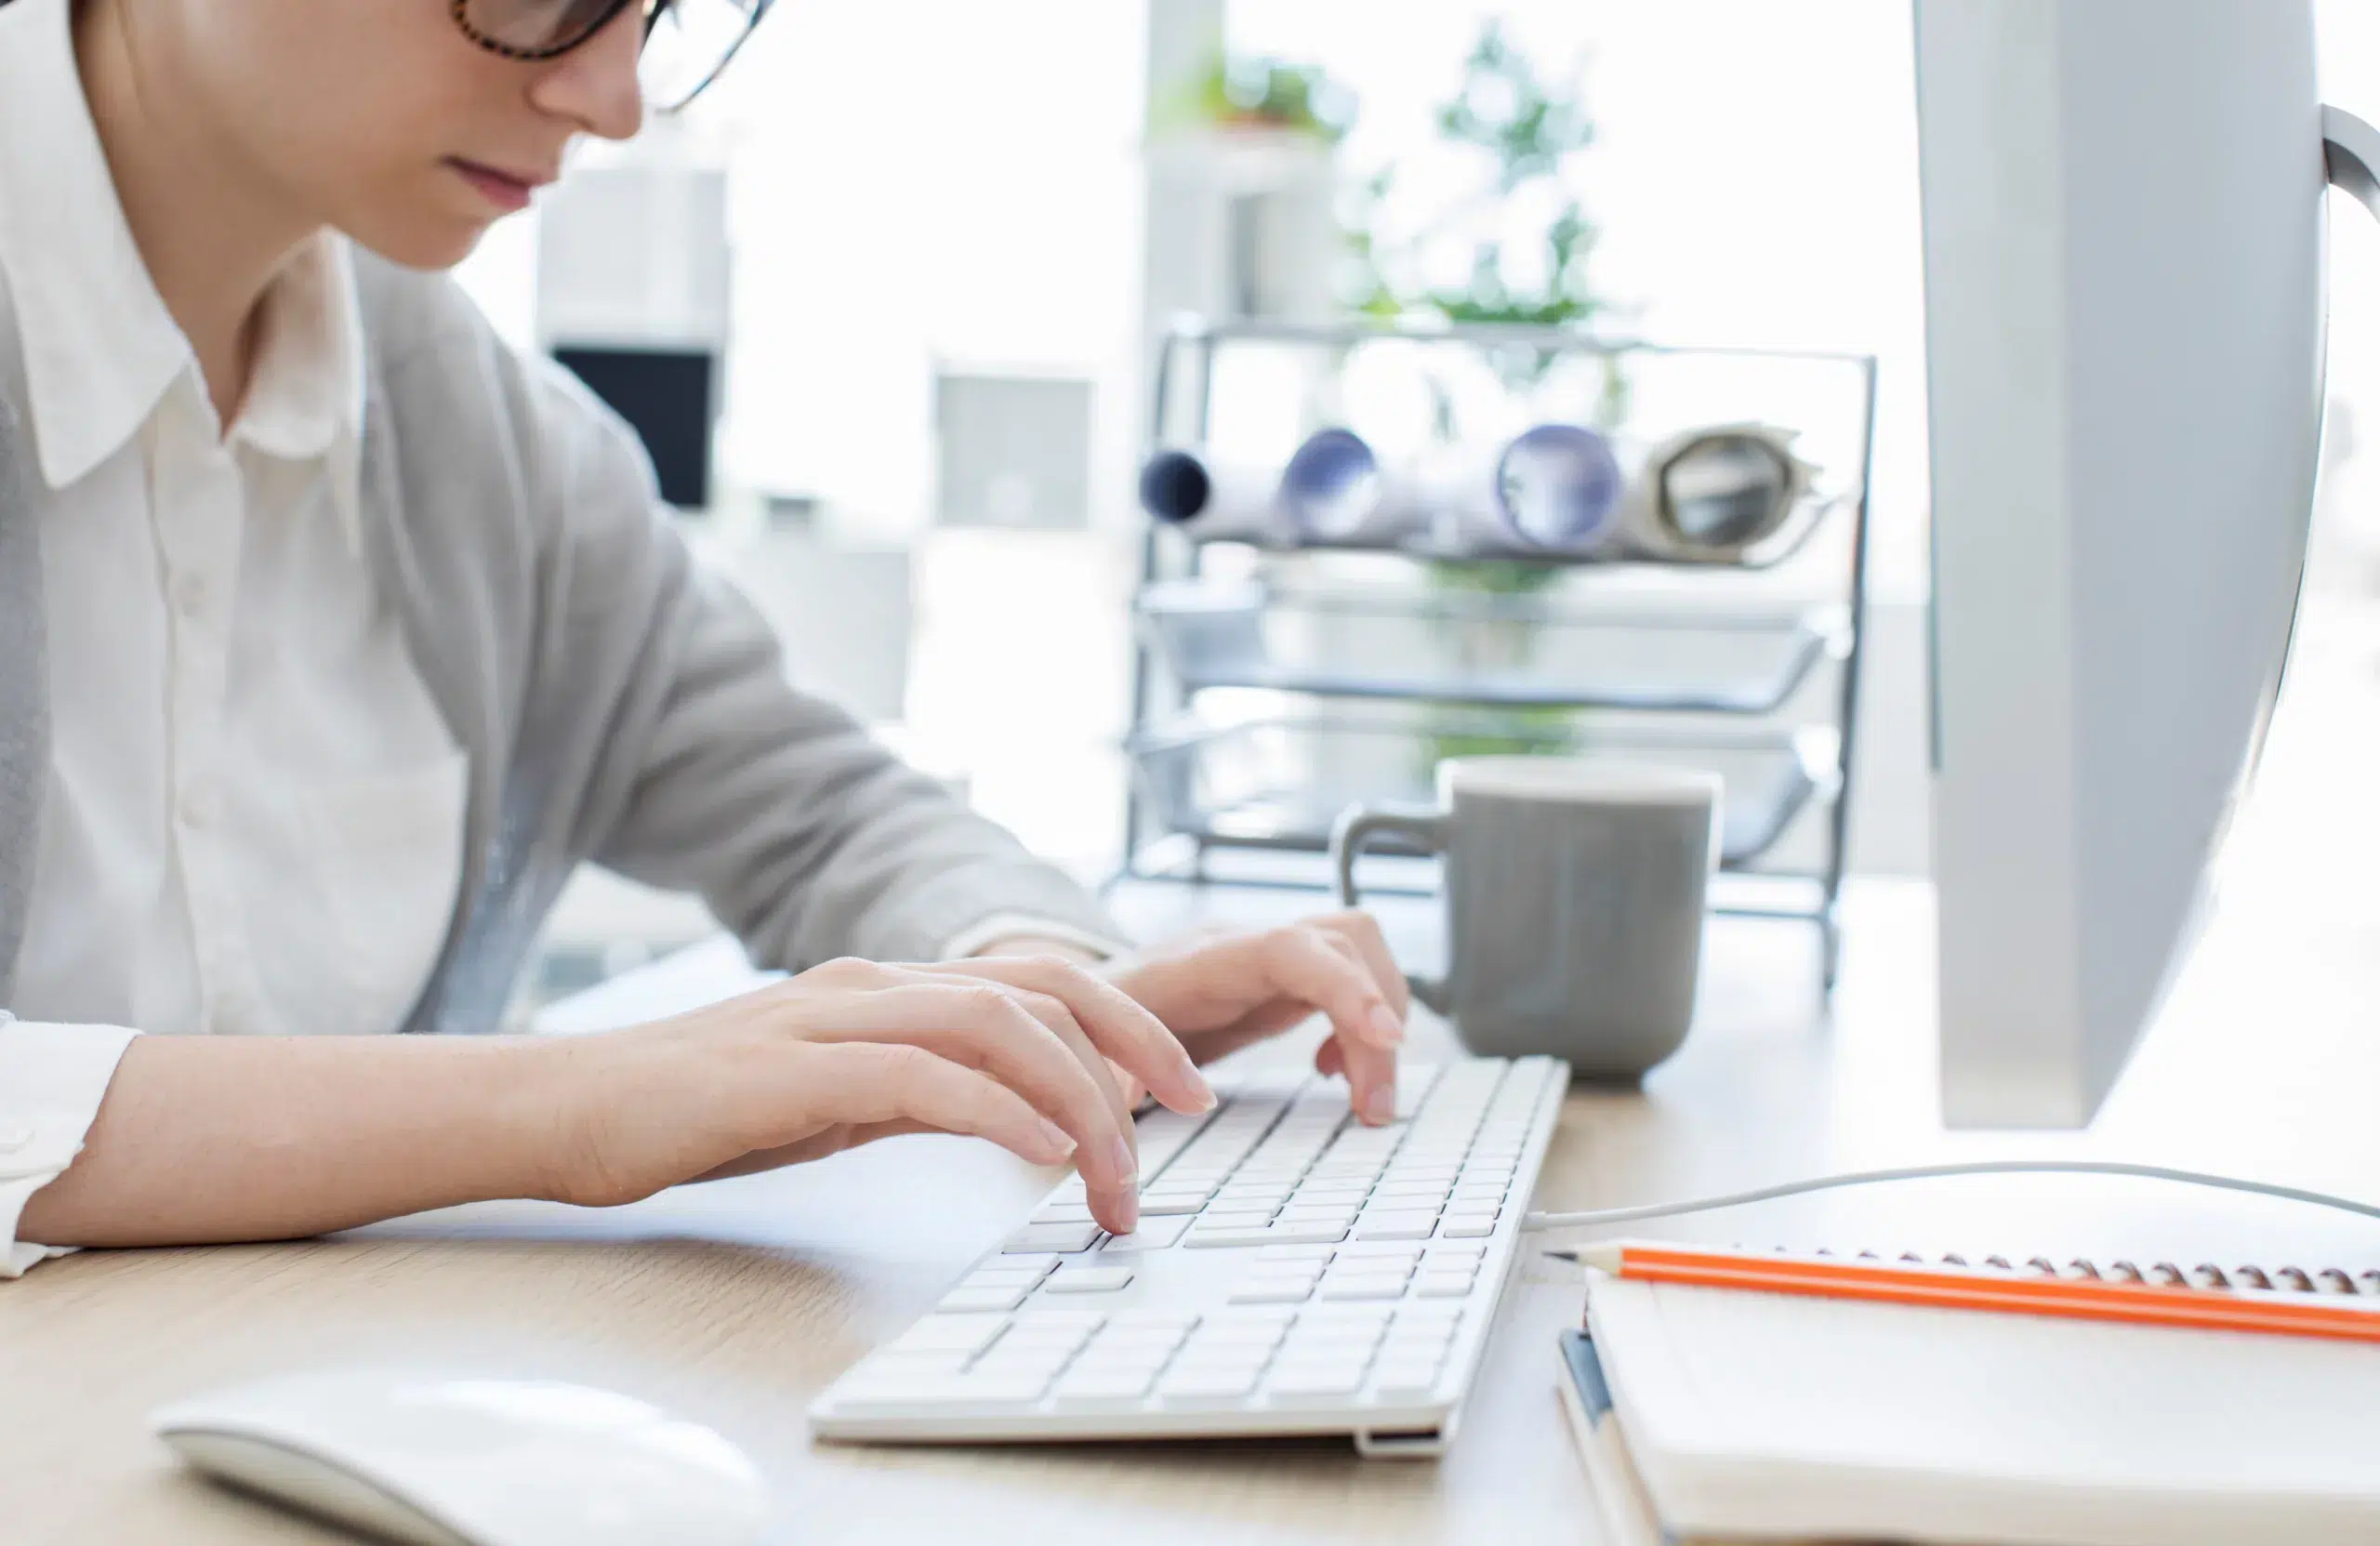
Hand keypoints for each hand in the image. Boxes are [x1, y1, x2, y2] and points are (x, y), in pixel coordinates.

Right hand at [544, 955, 1214, 1233]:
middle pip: (1039, 987)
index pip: (1037, 982)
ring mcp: (829, 1019)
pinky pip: (919, 1078)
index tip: (1184, 1092)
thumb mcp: (837, 1097)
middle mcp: (873, 985)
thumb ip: (922, 1090)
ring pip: (995, 1026)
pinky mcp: (787, 1072)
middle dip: (1135, 1045)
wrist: (562, 1108)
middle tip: (1196, 1114)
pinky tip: (1039, 1152)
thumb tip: (1016, 1119)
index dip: (1126, 1025)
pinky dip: (994, 1110)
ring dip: (1077, 1098)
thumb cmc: (695, 1110)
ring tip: (1121, 1170)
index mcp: (890, 988)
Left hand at [1103, 911, 1410, 1125]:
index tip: (1387, 1038)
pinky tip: (1334, 1072)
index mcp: (1199, 961)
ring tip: (1364, 1099)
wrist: (1072, 997)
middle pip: (1347, 942)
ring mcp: (1269, 957)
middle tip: (1374, 1107)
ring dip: (1379, 1026)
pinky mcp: (1282, 979)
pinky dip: (1362, 1028)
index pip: (1292, 948)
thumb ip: (1107, 1081)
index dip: (1346, 987)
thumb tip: (1120, 1116)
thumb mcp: (1087, 1056)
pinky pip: (1349, 982)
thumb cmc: (1079, 1026)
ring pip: (1361, 955)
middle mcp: (1244, 945)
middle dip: (1378, 1020)